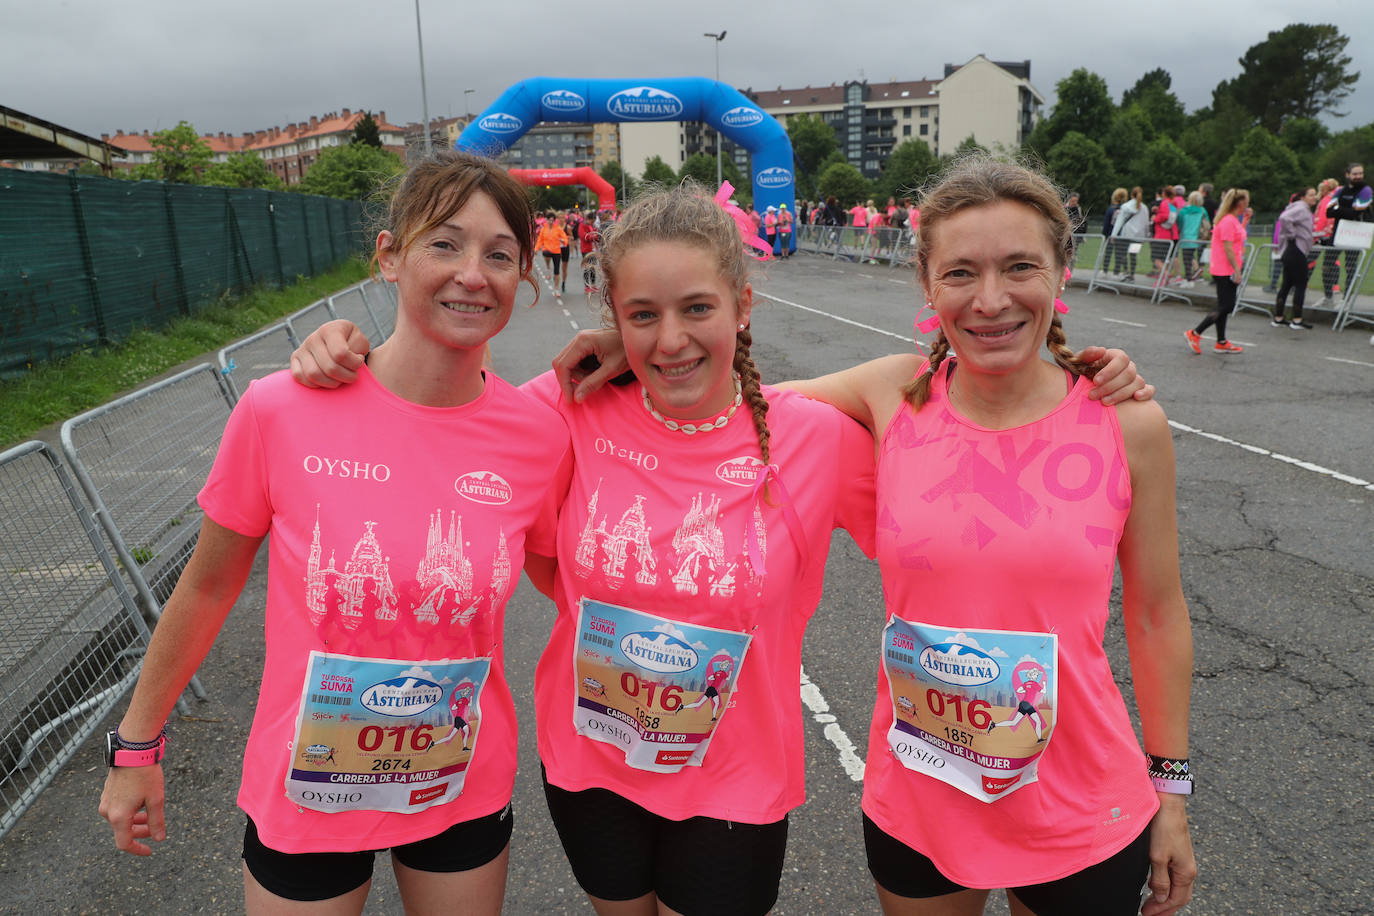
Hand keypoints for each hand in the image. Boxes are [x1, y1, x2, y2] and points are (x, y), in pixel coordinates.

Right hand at [99, 765, 166, 855]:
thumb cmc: (145, 774)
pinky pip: (117, 810)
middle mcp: (108, 812)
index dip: (137, 849)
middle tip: (154, 829)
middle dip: (139, 833)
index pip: (124, 843)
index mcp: (119, 816)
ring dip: (135, 822)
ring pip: (120, 820)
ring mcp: (105, 802)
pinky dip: (129, 812)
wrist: (132, 751)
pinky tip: (141, 804)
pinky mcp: (106, 794)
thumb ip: (156, 822)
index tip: (149, 850)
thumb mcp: (156, 799)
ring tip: (150, 815)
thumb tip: (159, 839)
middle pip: (122, 831)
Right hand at [289, 319, 369, 388]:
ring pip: (313, 374)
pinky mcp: (294, 359)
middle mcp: (313, 338)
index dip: (354, 364)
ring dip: (332, 383)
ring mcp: (302, 348)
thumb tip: (350, 359)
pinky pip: (299, 377)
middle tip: (352, 375)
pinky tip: (326, 380)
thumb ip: (358, 348)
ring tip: (340, 378)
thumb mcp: (360, 341)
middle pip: (329, 367)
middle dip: (346, 377)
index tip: (359, 361)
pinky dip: (314, 384)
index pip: (341, 354)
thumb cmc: (352, 344)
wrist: (338, 343)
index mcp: (330, 330)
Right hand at [552, 328, 627, 402]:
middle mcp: (578, 338)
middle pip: (561, 363)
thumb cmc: (627, 351)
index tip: (570, 400)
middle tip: (579, 394)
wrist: (637, 338)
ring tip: (592, 380)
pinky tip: (593, 374)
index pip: (563, 366)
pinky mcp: (585, 343)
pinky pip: (574, 360)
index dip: (565, 384)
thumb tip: (576, 398)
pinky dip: (579, 371)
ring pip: (567, 362)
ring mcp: (581, 339)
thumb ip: (592, 383)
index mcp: (583, 341)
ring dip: (576, 376)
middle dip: (568, 381)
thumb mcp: (611, 369)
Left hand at [1079, 346, 1154, 404]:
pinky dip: (1146, 393)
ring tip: (1104, 402)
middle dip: (1110, 386)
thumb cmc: (1082, 372)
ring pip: (1137, 383)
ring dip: (1121, 394)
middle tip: (1092, 395)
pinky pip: (1150, 390)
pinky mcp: (1140, 390)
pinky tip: (1136, 398)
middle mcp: (1128, 366)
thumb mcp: (1080, 362)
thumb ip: (1087, 354)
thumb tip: (1101, 350)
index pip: (1121, 359)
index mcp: (1116, 356)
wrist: (1085, 387)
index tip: (1095, 381)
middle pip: (1129, 373)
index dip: (1109, 371)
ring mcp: (1135, 378)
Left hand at [1141, 795, 1196, 915]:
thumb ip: (1160, 880)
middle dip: (1165, 908)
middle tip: (1149, 914)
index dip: (1161, 909)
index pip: (1175, 899)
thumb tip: (1161, 898)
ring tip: (1152, 905)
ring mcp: (1184, 861)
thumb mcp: (1157, 856)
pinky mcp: (1178, 853)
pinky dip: (1166, 885)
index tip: (1146, 914)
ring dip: (1166, 898)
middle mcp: (1188, 869)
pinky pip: (1174, 876)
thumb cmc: (1164, 828)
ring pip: (1178, 887)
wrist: (1168, 804)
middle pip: (1179, 896)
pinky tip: (1155, 885)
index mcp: (1186, 873)